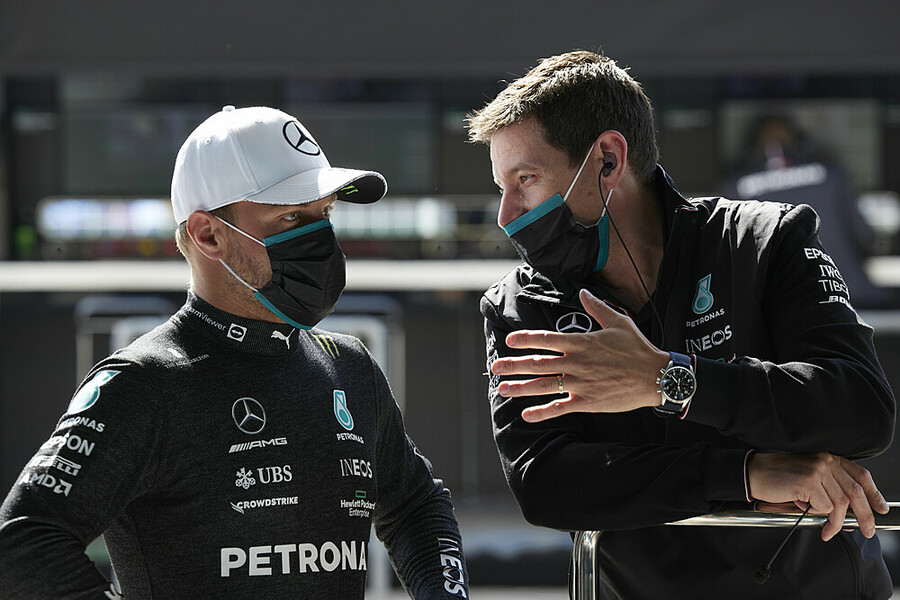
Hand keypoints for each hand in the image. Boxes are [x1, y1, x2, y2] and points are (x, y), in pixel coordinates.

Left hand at [490, 289, 669, 421]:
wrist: (656, 376)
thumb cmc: (638, 348)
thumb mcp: (618, 322)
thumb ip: (596, 307)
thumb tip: (583, 292)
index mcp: (581, 342)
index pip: (545, 339)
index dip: (525, 340)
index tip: (509, 341)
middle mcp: (576, 362)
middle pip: (538, 363)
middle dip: (514, 365)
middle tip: (495, 368)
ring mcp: (580, 383)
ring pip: (544, 385)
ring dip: (521, 388)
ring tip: (502, 390)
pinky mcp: (588, 401)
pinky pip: (560, 407)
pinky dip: (543, 412)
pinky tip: (527, 415)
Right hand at [748, 452, 888, 540]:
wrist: (756, 472)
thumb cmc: (779, 477)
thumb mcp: (810, 478)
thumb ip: (830, 489)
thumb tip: (850, 513)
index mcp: (828, 458)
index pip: (860, 475)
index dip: (874, 494)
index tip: (881, 508)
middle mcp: (826, 461)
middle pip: (855, 492)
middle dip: (864, 516)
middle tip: (866, 530)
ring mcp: (817, 470)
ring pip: (841, 503)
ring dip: (836, 522)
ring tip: (828, 530)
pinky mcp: (808, 482)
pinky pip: (824, 507)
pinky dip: (819, 516)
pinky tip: (808, 513)